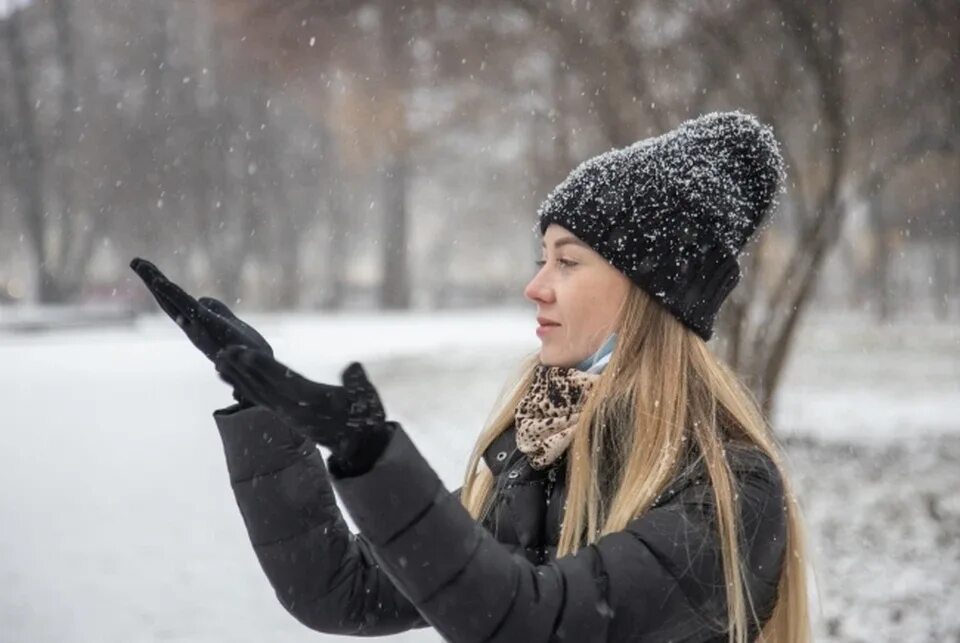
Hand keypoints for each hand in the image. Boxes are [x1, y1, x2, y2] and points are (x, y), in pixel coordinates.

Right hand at [130, 257, 272, 405]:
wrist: (260, 368)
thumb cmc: (245, 350)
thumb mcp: (228, 323)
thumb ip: (216, 309)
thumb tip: (202, 300)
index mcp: (197, 323)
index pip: (174, 300)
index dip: (160, 286)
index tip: (146, 268)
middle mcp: (192, 325)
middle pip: (167, 299)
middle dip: (151, 280)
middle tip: (135, 260)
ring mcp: (197, 325)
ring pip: (172, 301)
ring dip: (156, 282)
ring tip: (140, 264)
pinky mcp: (208, 325)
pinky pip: (187, 307)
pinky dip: (171, 294)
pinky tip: (159, 281)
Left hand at [214, 346, 391, 474]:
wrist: (359, 447)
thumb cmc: (364, 419)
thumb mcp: (368, 401)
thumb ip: (359, 384)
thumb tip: (353, 367)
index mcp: (312, 402)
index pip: (283, 382)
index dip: (264, 367)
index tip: (246, 353)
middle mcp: (294, 410)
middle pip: (263, 387)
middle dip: (243, 369)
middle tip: (223, 352)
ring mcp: (287, 414)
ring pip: (257, 394)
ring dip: (237, 377)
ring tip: (219, 361)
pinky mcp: (284, 416)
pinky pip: (259, 400)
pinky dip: (242, 387)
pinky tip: (229, 377)